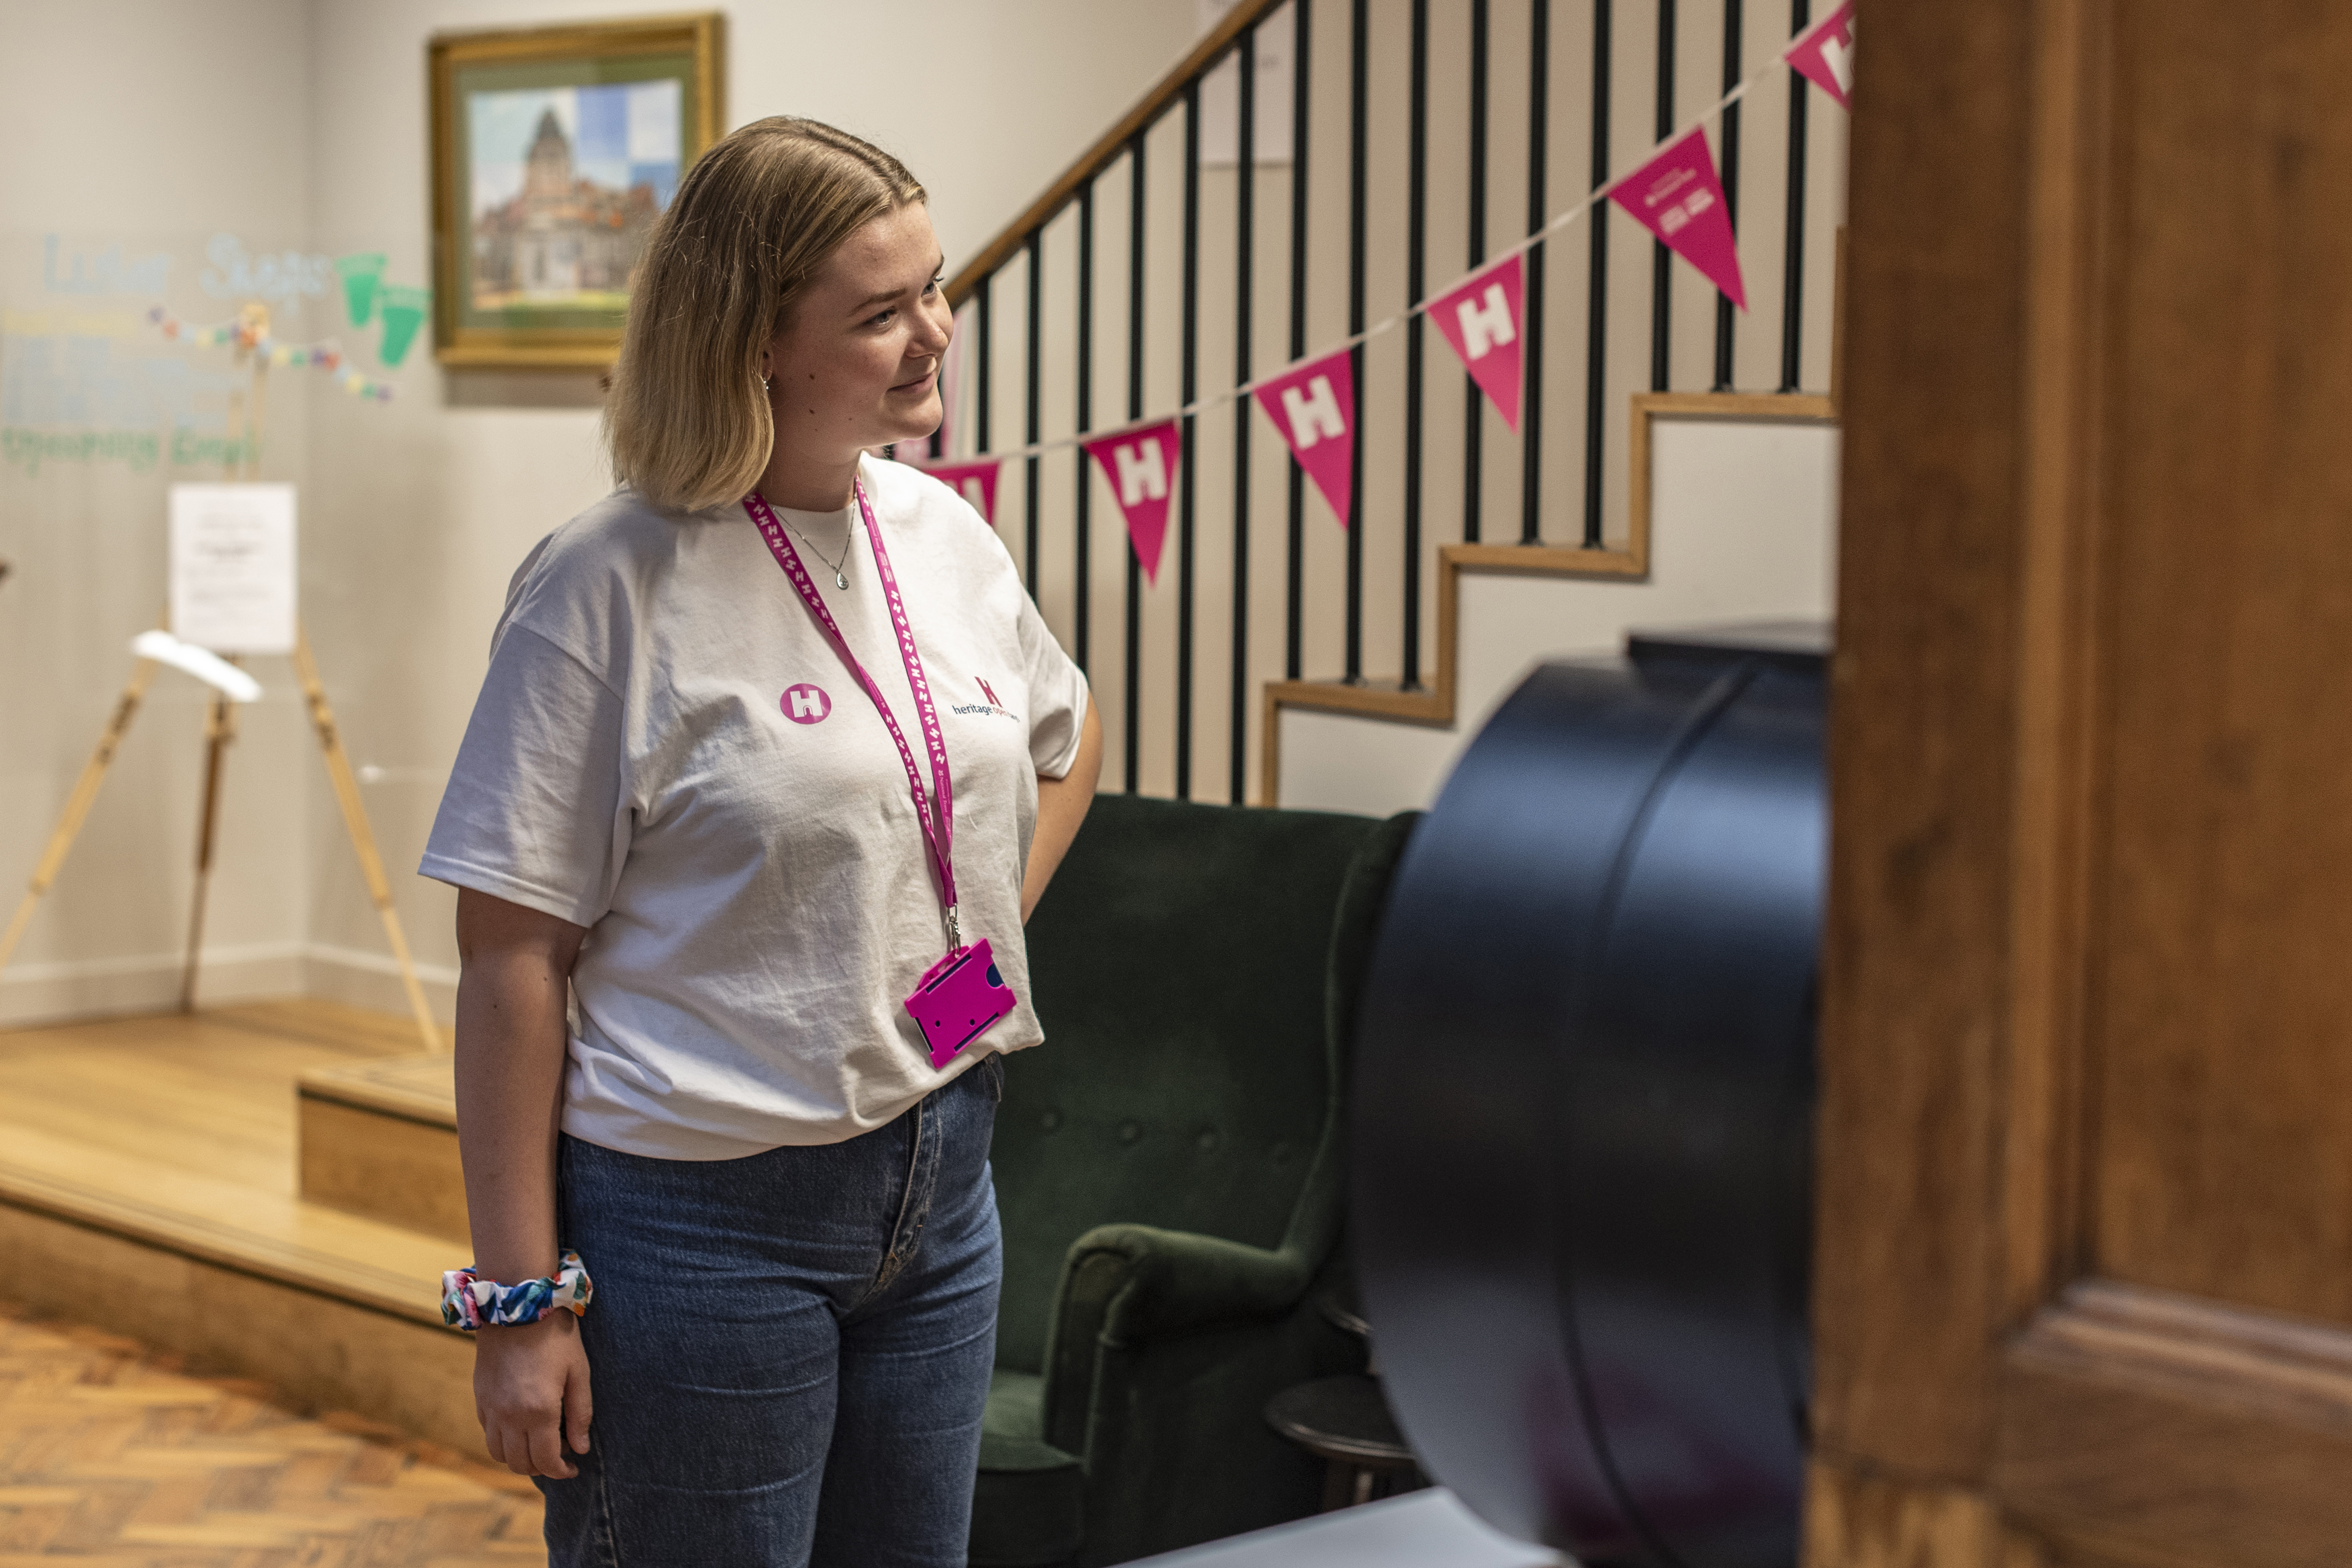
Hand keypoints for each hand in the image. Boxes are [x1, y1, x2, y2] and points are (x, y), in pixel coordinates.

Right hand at [473, 1311, 592, 1476]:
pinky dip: (504, 1440)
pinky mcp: (480, 1398)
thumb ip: (580, 1414)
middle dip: (541, 1468)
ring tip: (539, 1444)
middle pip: (520, 1464)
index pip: (545, 1461)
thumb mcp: (579, 1372)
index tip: (573, 1468)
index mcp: (538, 1411)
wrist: (517, 1306)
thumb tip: (580, 1449)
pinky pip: (488, 1433)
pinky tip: (521, 1426)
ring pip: (499, 1454)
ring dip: (519, 1458)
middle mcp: (509, 1416)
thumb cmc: (555, 1337)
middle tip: (558, 1456)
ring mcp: (490, 1408)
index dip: (561, 1471)